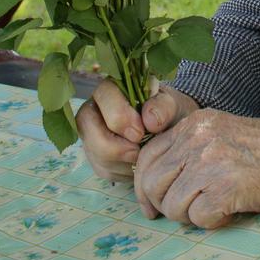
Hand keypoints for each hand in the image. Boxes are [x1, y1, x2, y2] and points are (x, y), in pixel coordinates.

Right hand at [77, 79, 199, 182]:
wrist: (169, 130)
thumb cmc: (167, 112)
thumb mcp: (171, 105)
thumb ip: (163, 107)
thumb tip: (149, 119)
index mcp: (112, 88)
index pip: (104, 96)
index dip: (119, 116)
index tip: (140, 133)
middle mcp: (95, 108)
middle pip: (87, 126)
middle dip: (114, 145)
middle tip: (138, 151)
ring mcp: (91, 134)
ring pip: (95, 151)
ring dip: (122, 160)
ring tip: (143, 155)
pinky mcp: (95, 156)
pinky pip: (104, 168)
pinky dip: (124, 171)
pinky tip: (138, 164)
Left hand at [135, 110, 259, 227]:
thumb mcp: (219, 132)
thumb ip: (187, 147)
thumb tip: (154, 183)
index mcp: (193, 123)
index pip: (147, 156)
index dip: (143, 185)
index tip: (150, 204)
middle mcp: (196, 140)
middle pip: (152, 182)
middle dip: (161, 204)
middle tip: (181, 211)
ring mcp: (209, 163)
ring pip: (172, 205)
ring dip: (188, 215)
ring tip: (213, 206)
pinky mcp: (224, 189)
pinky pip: (197, 219)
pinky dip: (210, 222)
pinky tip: (227, 211)